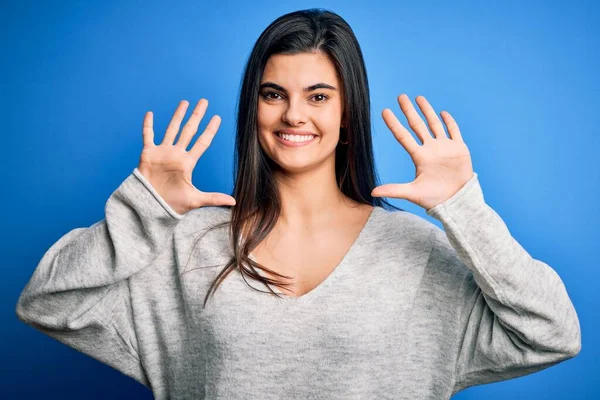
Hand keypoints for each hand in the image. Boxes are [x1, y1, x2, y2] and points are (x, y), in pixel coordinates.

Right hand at [137, 99, 235, 214]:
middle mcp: (177, 154)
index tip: (217, 118)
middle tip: (204, 101)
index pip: (202, 142)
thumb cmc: (172, 204)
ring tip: (185, 102)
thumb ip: (214, 198)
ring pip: (172, 129)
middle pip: (189, 130)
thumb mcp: (195, 200)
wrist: (151, 206)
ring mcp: (163, 153)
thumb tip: (235, 201)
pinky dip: (148, 125)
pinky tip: (150, 114)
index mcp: (188, 163)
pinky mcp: (148, 154)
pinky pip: (148, 136)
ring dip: (178, 116)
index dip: (210, 130)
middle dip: (196, 116)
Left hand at [371, 94, 473, 210]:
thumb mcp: (412, 192)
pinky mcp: (459, 149)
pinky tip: (443, 112)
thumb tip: (372, 192)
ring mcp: (444, 148)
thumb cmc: (435, 199)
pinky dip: (449, 122)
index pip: (403, 136)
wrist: (457, 202)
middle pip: (417, 125)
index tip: (385, 111)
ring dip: (427, 111)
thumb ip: (394, 189)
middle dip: (409, 111)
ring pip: (434, 124)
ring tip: (419, 98)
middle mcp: (430, 149)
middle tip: (401, 96)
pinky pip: (454, 132)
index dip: (394, 124)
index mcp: (419, 157)